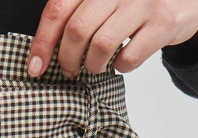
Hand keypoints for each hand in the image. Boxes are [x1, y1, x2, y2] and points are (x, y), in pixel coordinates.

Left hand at [26, 0, 197, 77]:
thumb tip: (42, 50)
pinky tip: (121, 62)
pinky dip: (119, 68)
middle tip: (69, 70)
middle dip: (67, 60)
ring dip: (93, 66)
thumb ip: (76, 11)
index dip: (42, 42)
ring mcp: (142, 2)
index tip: (35, 68)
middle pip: (76, 30)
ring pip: (101, 46)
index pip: (57, 9)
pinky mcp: (162, 23)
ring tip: (95, 67)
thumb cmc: (132, 3)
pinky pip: (128, 58)